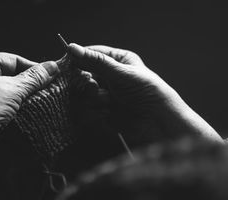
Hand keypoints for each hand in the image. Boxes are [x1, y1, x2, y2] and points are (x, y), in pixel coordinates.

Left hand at [0, 53, 58, 194]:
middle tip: (46, 87)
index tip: (49, 73)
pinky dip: (13, 106)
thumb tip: (53, 67)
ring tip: (39, 99)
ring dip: (21, 95)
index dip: (32, 66)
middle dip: (27, 82)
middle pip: (8, 74)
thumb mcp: (14, 89)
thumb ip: (35, 77)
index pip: (11, 59)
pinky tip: (25, 110)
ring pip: (5, 90)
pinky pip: (0, 104)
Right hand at [68, 44, 222, 146]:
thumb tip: (72, 48)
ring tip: (109, 103)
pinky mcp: (101, 113)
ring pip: (82, 95)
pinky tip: (109, 114)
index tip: (69, 63)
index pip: (90, 54)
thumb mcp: (121, 73)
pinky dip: (96, 113)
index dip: (78, 59)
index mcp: (117, 61)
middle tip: (94, 87)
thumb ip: (96, 62)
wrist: (158, 123)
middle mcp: (108, 77)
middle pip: (81, 76)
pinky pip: (86, 111)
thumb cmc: (147, 92)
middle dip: (87, 84)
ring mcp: (104, 96)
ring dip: (94, 100)